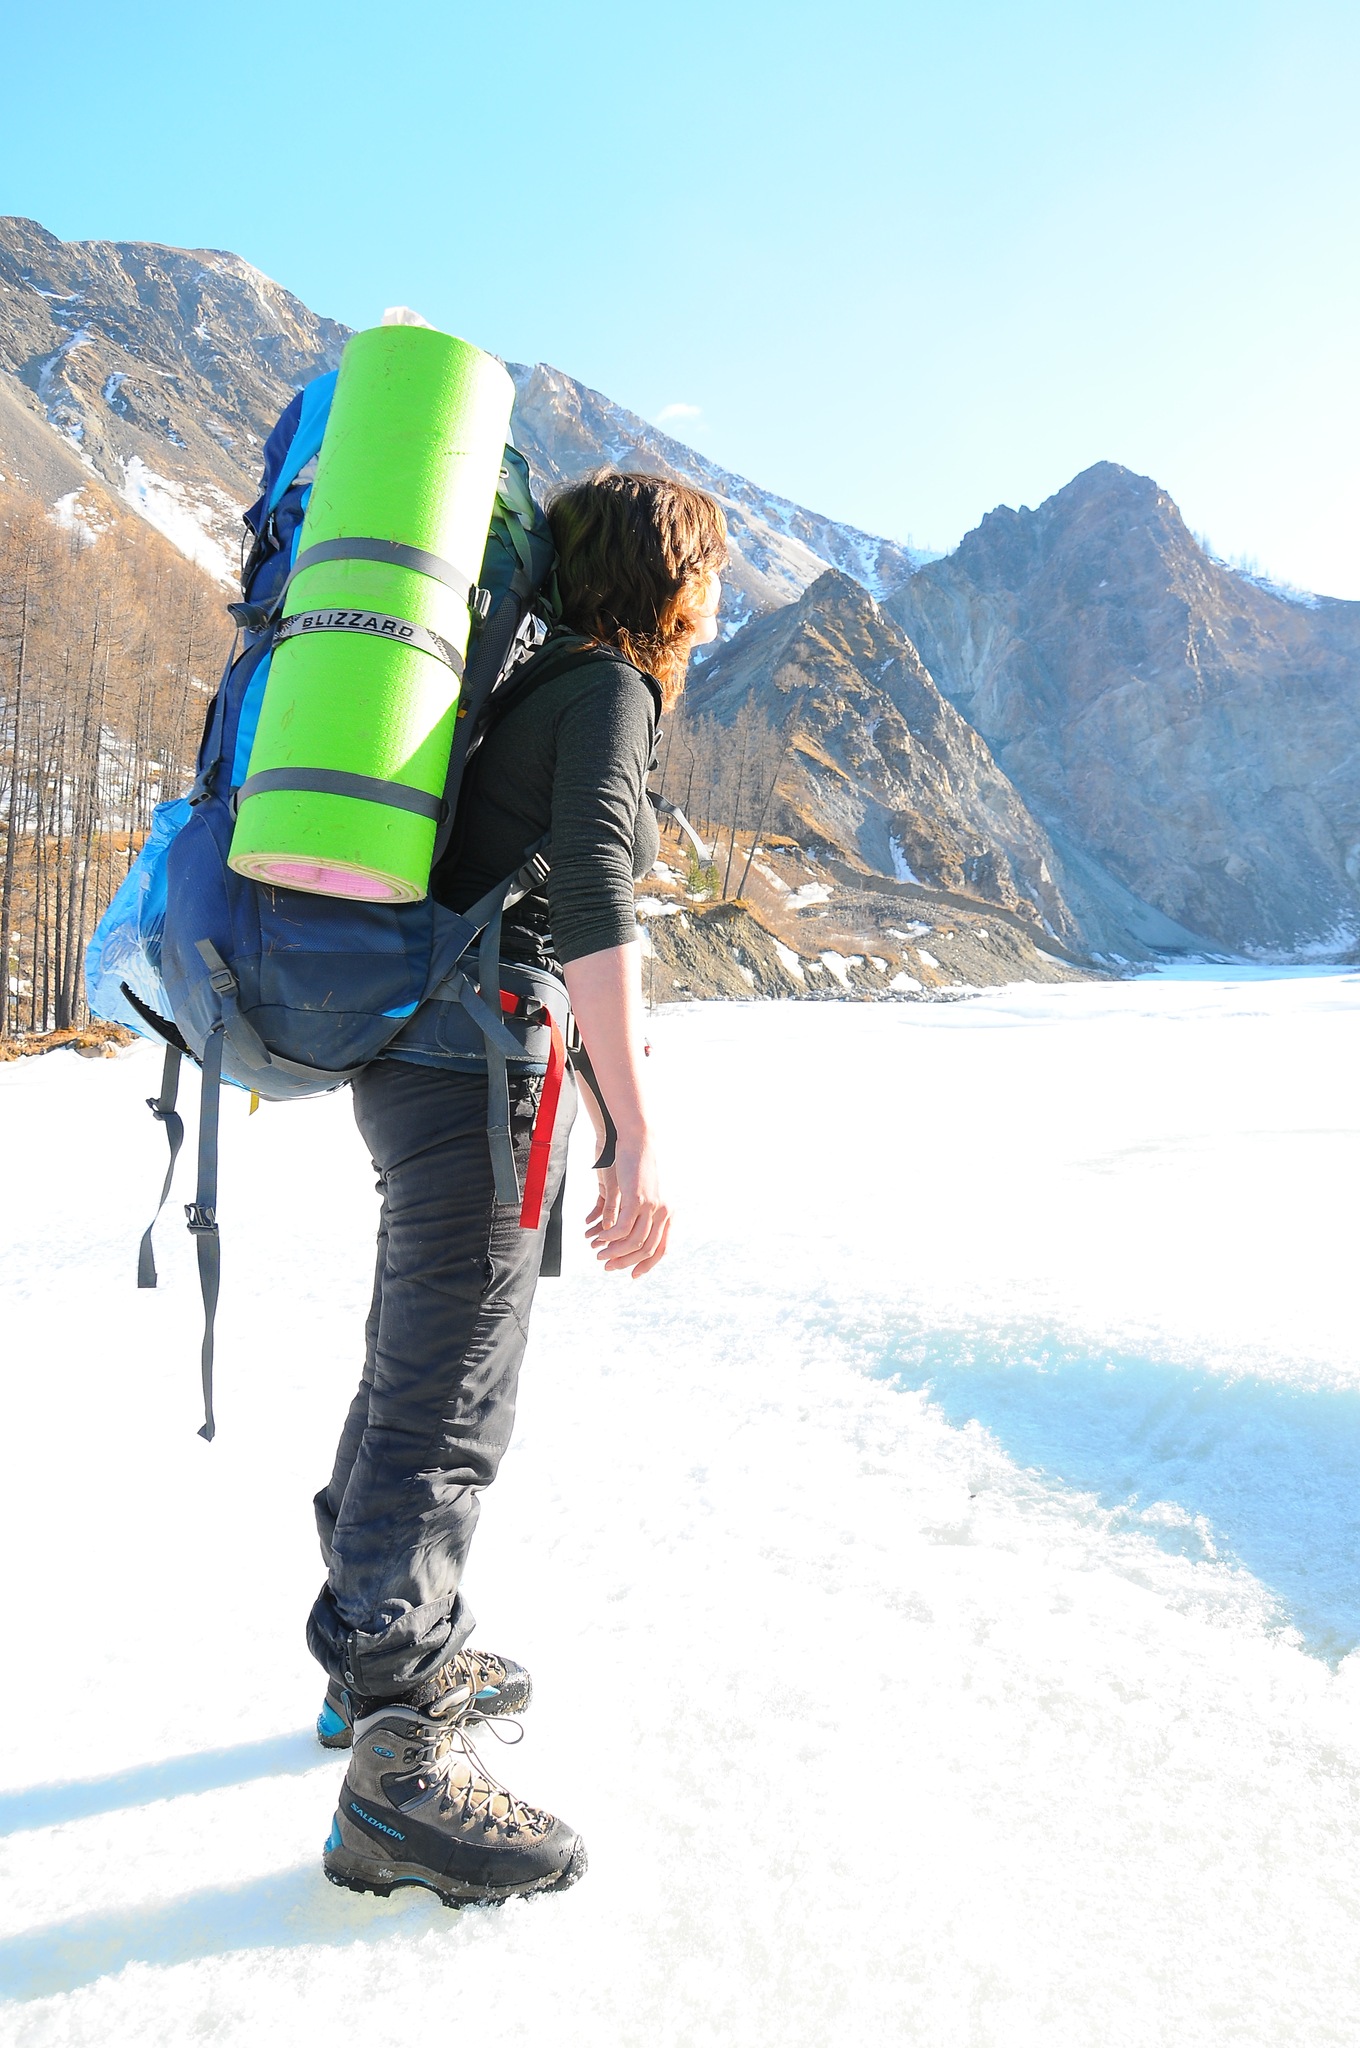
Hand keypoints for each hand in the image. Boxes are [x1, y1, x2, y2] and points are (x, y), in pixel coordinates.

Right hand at [584, 1133, 670, 1276]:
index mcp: (667, 1214)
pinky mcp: (638, 1199)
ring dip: (614, 1252)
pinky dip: (610, 1237)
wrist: (638, 1142)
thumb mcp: (643, 1194)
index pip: (661, 1250)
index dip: (646, 1265)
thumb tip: (631, 1236)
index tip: (632, 1274)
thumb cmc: (637, 1168)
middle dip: (625, 1262)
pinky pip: (623, 1228)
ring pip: (634, 1242)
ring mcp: (652, 1207)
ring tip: (599, 1254)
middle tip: (607, 1266)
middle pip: (646, 1249)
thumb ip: (642, 1215)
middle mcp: (664, 1213)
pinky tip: (600, 1238)